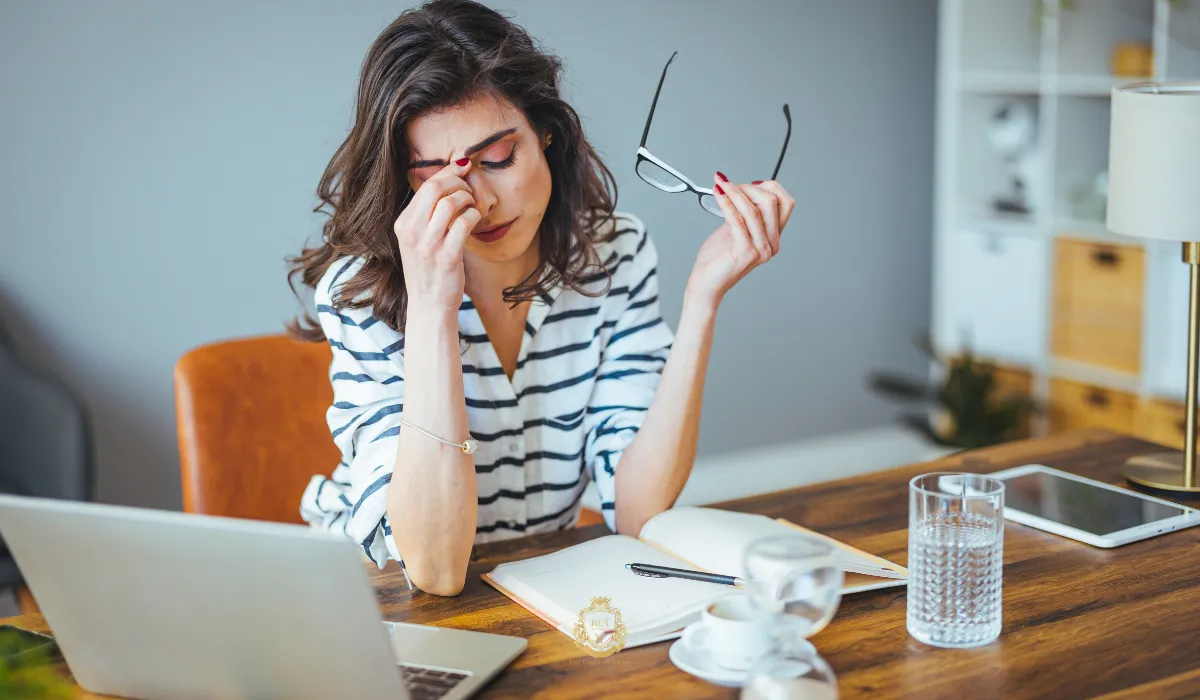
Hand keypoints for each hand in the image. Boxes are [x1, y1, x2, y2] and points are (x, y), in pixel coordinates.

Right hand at [393, 158, 481, 311]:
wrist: (429, 305)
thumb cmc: (429, 268)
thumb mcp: (419, 238)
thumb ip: (429, 211)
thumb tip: (451, 176)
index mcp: (403, 223)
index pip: (426, 185)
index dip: (449, 172)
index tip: (463, 167)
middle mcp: (412, 232)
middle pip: (436, 189)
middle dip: (459, 183)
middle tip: (469, 191)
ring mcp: (428, 245)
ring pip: (451, 203)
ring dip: (468, 199)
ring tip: (473, 206)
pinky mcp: (446, 257)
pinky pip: (464, 223)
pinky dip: (474, 216)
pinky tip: (476, 220)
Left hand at [686, 174, 794, 307]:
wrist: (706, 283)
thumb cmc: (718, 258)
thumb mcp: (736, 229)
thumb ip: (745, 212)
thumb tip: (745, 188)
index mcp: (773, 237)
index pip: (785, 203)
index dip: (769, 187)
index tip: (747, 184)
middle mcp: (771, 244)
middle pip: (771, 202)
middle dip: (748, 188)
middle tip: (728, 185)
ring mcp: (760, 249)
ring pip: (754, 209)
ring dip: (734, 192)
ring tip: (719, 185)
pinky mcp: (745, 252)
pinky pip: (737, 219)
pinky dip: (726, 203)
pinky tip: (718, 195)